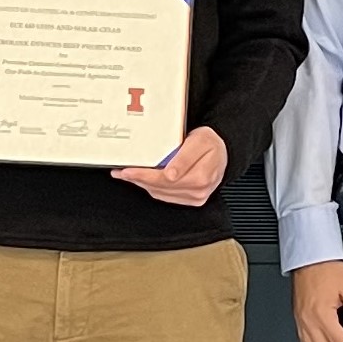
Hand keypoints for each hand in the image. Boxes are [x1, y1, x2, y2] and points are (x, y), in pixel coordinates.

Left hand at [113, 126, 227, 206]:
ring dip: (142, 184)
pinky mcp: (191, 200)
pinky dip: (152, 188)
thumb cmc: (209, 144)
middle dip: (138, 179)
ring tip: (128, 175)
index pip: (166, 178)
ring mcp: (195, 196)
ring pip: (161, 193)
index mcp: (201, 175)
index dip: (144, 174)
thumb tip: (170, 175)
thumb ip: (184, 158)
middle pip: (161, 187)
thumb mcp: (199, 141)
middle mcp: (199, 189)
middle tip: (121, 172)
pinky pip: (166, 196)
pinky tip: (142, 181)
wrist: (221, 152)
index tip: (128, 170)